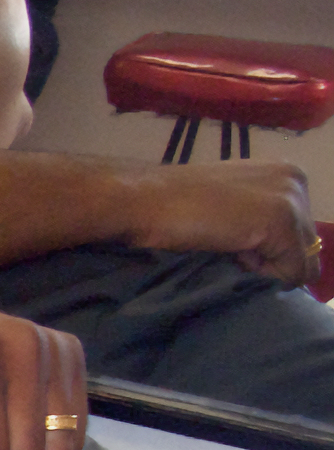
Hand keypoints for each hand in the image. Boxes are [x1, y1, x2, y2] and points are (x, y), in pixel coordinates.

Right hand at [125, 160, 319, 289]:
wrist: (142, 199)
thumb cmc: (172, 205)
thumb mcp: (229, 207)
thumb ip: (258, 219)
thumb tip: (276, 257)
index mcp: (284, 174)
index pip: (300, 232)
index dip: (267, 249)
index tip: (230, 237)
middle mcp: (296, 179)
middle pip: (307, 247)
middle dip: (269, 259)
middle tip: (226, 244)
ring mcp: (291, 198)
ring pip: (301, 262)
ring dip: (264, 268)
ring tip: (226, 247)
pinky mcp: (281, 219)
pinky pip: (292, 272)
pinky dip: (262, 276)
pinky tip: (230, 252)